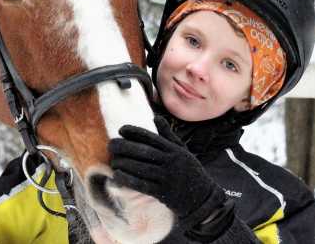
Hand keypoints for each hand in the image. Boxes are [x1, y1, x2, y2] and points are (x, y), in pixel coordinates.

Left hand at [108, 117, 225, 226]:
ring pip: (141, 168)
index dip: (135, 132)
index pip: (152, 137)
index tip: (121, 130)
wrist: (203, 198)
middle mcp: (171, 161)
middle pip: (143, 151)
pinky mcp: (164, 193)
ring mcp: (167, 177)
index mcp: (174, 149)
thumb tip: (155, 117)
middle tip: (111, 145)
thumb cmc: (189, 171)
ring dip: (124, 164)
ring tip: (113, 161)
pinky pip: (143, 185)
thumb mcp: (182, 150)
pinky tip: (118, 176)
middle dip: (124, 147)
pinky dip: (129, 180)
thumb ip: (167, 135)